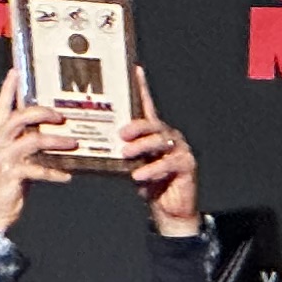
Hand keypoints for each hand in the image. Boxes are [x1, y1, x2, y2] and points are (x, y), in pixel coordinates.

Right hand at [0, 77, 70, 232]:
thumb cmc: (5, 186)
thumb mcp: (12, 160)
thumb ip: (24, 145)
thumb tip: (49, 135)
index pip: (1, 107)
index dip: (8, 89)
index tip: (17, 72)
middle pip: (19, 117)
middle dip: (42, 112)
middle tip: (61, 115)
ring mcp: (1, 158)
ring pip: (32, 140)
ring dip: (56, 140)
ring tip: (73, 143)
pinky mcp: (11, 175)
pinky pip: (38, 169)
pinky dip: (55, 172)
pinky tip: (67, 175)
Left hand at [121, 78, 199, 234]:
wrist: (169, 211)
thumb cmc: (149, 185)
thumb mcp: (131, 166)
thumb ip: (120, 153)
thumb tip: (95, 144)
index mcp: (154, 134)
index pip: (147, 107)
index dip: (142, 88)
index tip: (134, 70)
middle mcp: (169, 137)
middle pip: (153, 124)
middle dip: (136, 127)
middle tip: (120, 135)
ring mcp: (180, 150)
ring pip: (160, 141)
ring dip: (141, 147)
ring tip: (125, 154)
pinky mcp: (187, 165)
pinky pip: (168, 163)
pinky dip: (152, 169)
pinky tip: (139, 176)